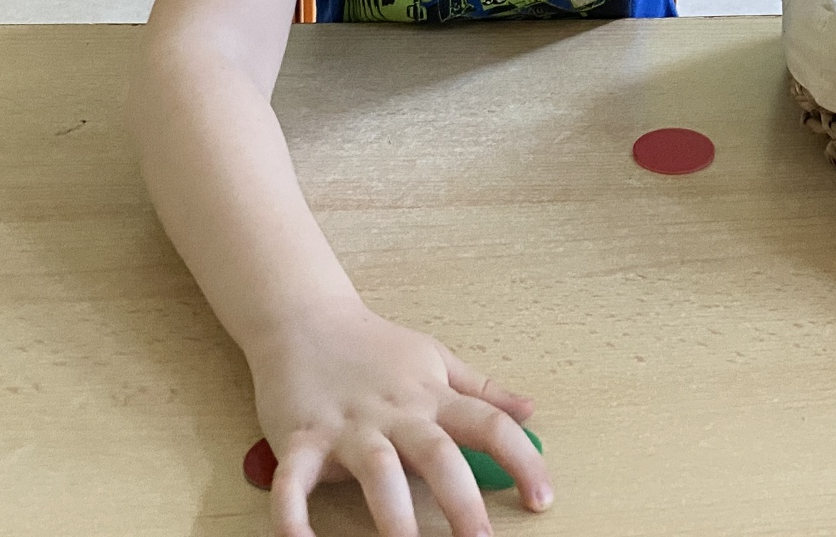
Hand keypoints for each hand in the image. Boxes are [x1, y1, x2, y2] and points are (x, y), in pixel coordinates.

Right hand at [249, 299, 550, 535]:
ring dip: (393, 516)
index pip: (490, 425)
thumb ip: (482, 390)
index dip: (522, 460)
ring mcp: (347, 427)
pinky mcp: (299, 439)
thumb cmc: (374, 347)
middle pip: (437, 455)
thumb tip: (531, 410)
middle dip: (461, 501)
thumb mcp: (437, 359)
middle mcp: (395, 413)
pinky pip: (293, 483)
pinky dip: (293, 517)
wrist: (304, 319)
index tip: (542, 498)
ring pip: (376, 471)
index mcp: (432, 397)